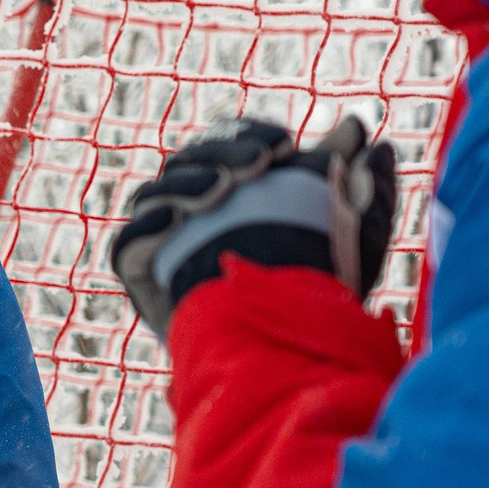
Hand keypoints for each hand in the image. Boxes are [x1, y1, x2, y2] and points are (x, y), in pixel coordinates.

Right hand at [111, 116, 396, 339]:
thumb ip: (353, 178)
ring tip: (222, 187)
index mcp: (237, 189)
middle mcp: (195, 212)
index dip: (246, 134)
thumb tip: (362, 126)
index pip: (225, 142)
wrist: (294, 361)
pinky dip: (146, 226)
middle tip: (259, 161)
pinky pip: (127, 245)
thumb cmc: (323, 294)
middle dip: (220, 153)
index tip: (282, 144)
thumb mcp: (349, 233)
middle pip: (188, 162)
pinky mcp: (143, 279)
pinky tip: (176, 219)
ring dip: (186, 182)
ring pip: (155, 195)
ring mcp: (164, 246)